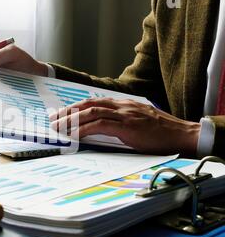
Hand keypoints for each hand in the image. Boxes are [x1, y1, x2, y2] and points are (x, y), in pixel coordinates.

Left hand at [50, 98, 201, 155]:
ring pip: (92, 112)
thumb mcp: (138, 121)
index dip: (76, 107)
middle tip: (54, 119)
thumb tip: (104, 128)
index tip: (63, 113)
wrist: (182, 134)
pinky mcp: (128, 126)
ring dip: (72, 120)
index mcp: (123, 104)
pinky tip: (75, 134)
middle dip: (69, 111)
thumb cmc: (161, 131)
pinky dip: (85, 129)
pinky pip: (101, 125)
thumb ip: (121, 121)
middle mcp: (122, 106)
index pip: (94, 102)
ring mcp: (125, 115)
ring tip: (59, 127)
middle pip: (89, 104)